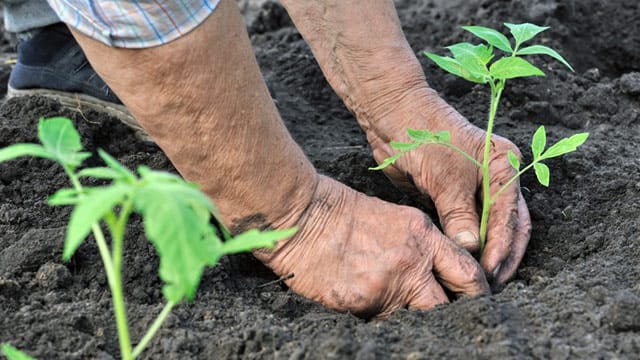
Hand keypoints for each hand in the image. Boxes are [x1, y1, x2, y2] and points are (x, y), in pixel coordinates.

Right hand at [255, 175, 489, 317]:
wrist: (302, 216)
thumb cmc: (340, 211)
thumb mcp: (391, 217)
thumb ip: (416, 244)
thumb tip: (429, 272)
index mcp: (423, 235)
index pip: (467, 271)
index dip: (476, 293)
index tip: (475, 302)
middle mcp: (413, 261)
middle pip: (448, 306)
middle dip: (451, 318)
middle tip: (449, 323)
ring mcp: (389, 285)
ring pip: (415, 320)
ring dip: (411, 321)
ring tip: (399, 311)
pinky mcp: (363, 303)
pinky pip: (381, 323)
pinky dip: (380, 320)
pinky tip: (369, 308)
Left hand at [366, 87, 531, 284]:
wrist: (393, 117)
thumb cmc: (424, 137)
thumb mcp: (445, 176)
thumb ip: (459, 213)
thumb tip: (471, 249)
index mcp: (504, 167)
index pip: (511, 216)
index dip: (502, 249)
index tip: (489, 274)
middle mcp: (496, 178)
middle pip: (508, 226)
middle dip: (500, 257)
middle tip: (488, 286)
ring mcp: (475, 189)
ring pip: (487, 230)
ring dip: (483, 255)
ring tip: (476, 283)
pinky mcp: (453, 197)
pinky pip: (464, 227)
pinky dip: (464, 246)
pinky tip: (460, 265)